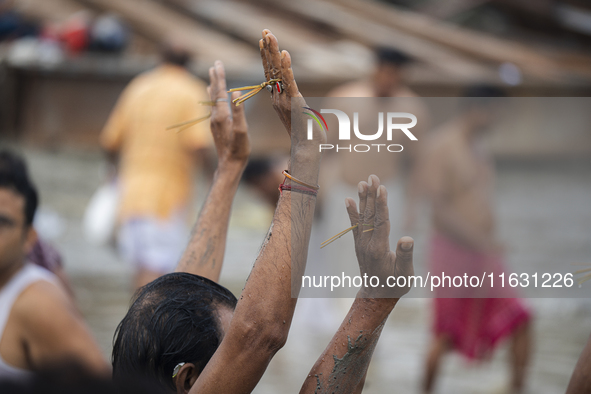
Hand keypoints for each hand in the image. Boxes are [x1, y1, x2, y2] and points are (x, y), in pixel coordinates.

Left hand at [208, 61, 249, 168]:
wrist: (229, 164)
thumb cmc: (238, 149)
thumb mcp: (241, 130)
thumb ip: (238, 111)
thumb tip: (235, 93)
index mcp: (221, 114)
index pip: (221, 91)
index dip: (220, 77)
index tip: (218, 64)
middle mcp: (215, 116)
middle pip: (215, 93)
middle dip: (215, 78)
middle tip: (215, 64)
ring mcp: (214, 122)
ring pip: (213, 99)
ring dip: (213, 86)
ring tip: (212, 76)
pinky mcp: (215, 127)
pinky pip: (213, 107)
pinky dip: (213, 97)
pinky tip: (213, 97)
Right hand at [259, 29, 301, 136]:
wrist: (306, 148)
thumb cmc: (306, 135)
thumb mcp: (300, 115)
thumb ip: (298, 106)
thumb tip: (302, 103)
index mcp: (277, 99)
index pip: (269, 74)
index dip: (266, 57)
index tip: (262, 42)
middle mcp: (277, 98)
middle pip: (270, 69)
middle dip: (267, 49)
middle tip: (264, 32)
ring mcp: (284, 100)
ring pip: (277, 72)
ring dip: (273, 52)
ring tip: (269, 36)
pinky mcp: (294, 102)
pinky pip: (289, 82)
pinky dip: (287, 67)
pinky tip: (284, 54)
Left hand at [345, 175, 414, 297]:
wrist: (376, 295)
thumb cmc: (395, 285)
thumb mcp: (405, 274)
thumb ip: (405, 256)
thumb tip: (407, 239)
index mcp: (378, 250)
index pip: (381, 223)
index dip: (382, 205)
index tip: (382, 188)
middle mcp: (366, 244)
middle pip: (370, 216)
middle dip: (372, 195)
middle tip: (372, 177)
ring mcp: (361, 243)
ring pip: (363, 218)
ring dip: (363, 199)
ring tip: (362, 182)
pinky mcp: (359, 244)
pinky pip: (355, 225)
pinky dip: (351, 212)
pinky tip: (348, 199)